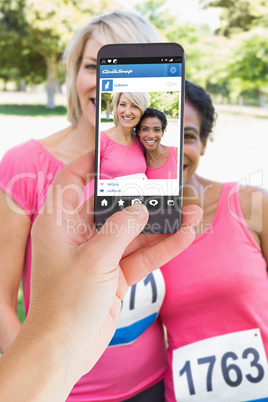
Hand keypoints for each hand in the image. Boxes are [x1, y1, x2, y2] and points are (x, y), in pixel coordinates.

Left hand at [29, 150, 201, 379]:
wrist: (65, 350)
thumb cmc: (66, 303)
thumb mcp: (96, 258)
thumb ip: (121, 229)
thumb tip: (140, 208)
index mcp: (59, 223)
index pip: (72, 181)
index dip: (91, 164)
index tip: (117, 153)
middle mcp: (78, 235)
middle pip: (111, 206)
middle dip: (140, 198)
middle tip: (165, 184)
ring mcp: (99, 255)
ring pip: (133, 232)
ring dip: (160, 225)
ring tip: (189, 213)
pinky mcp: (114, 275)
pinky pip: (140, 255)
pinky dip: (162, 248)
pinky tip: (184, 236)